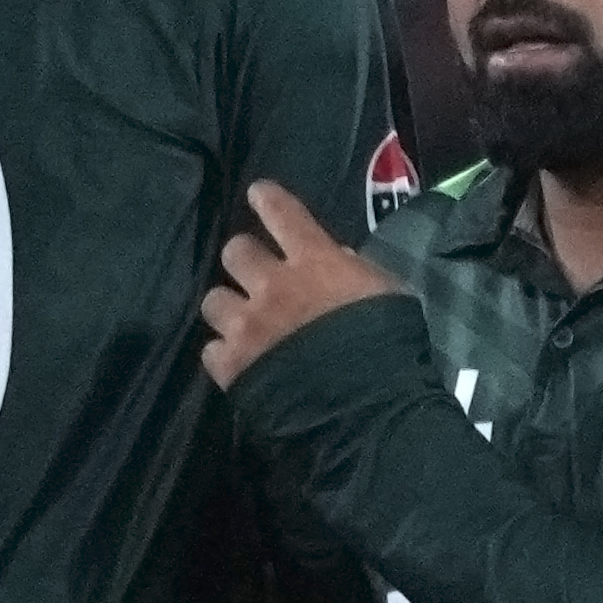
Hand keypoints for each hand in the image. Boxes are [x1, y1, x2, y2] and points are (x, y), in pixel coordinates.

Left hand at [199, 181, 403, 388]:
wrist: (365, 407)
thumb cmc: (390, 346)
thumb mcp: (387, 295)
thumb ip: (355, 271)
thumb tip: (336, 258)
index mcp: (314, 261)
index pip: (281, 212)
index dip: (267, 199)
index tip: (259, 194)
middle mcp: (272, 285)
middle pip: (236, 251)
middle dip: (245, 259)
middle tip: (256, 274)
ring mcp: (247, 326)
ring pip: (213, 300)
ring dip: (228, 308)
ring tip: (242, 323)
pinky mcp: (232, 366)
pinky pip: (212, 350)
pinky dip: (225, 355)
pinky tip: (239, 363)